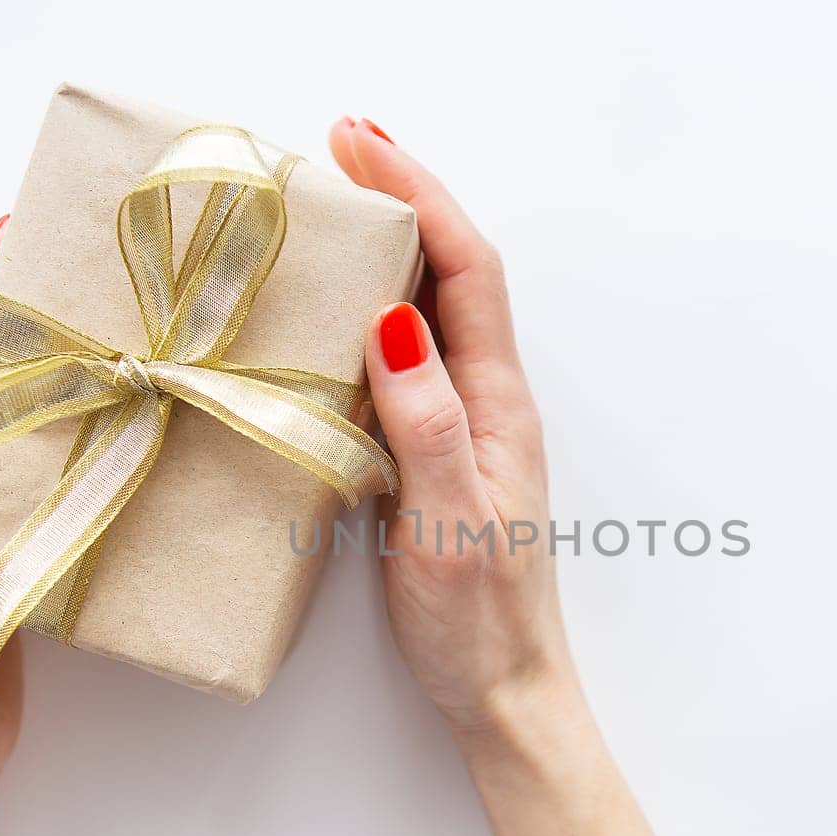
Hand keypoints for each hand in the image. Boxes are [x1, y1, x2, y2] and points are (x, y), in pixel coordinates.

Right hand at [330, 118, 578, 730]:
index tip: (363, 144)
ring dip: (390, 246)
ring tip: (333, 203)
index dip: (421, 197)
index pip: (465, 272)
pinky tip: (336, 310)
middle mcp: (487, 401)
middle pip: (452, 272)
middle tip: (339, 148)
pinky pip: (405, 360)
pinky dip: (371, 311)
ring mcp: (464, 425)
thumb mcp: (449, 521)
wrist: (503, 690)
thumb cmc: (480, 620)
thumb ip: (427, 423)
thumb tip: (392, 320)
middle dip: (405, 198)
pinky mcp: (436, 453)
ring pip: (429, 311)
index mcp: (497, 405)